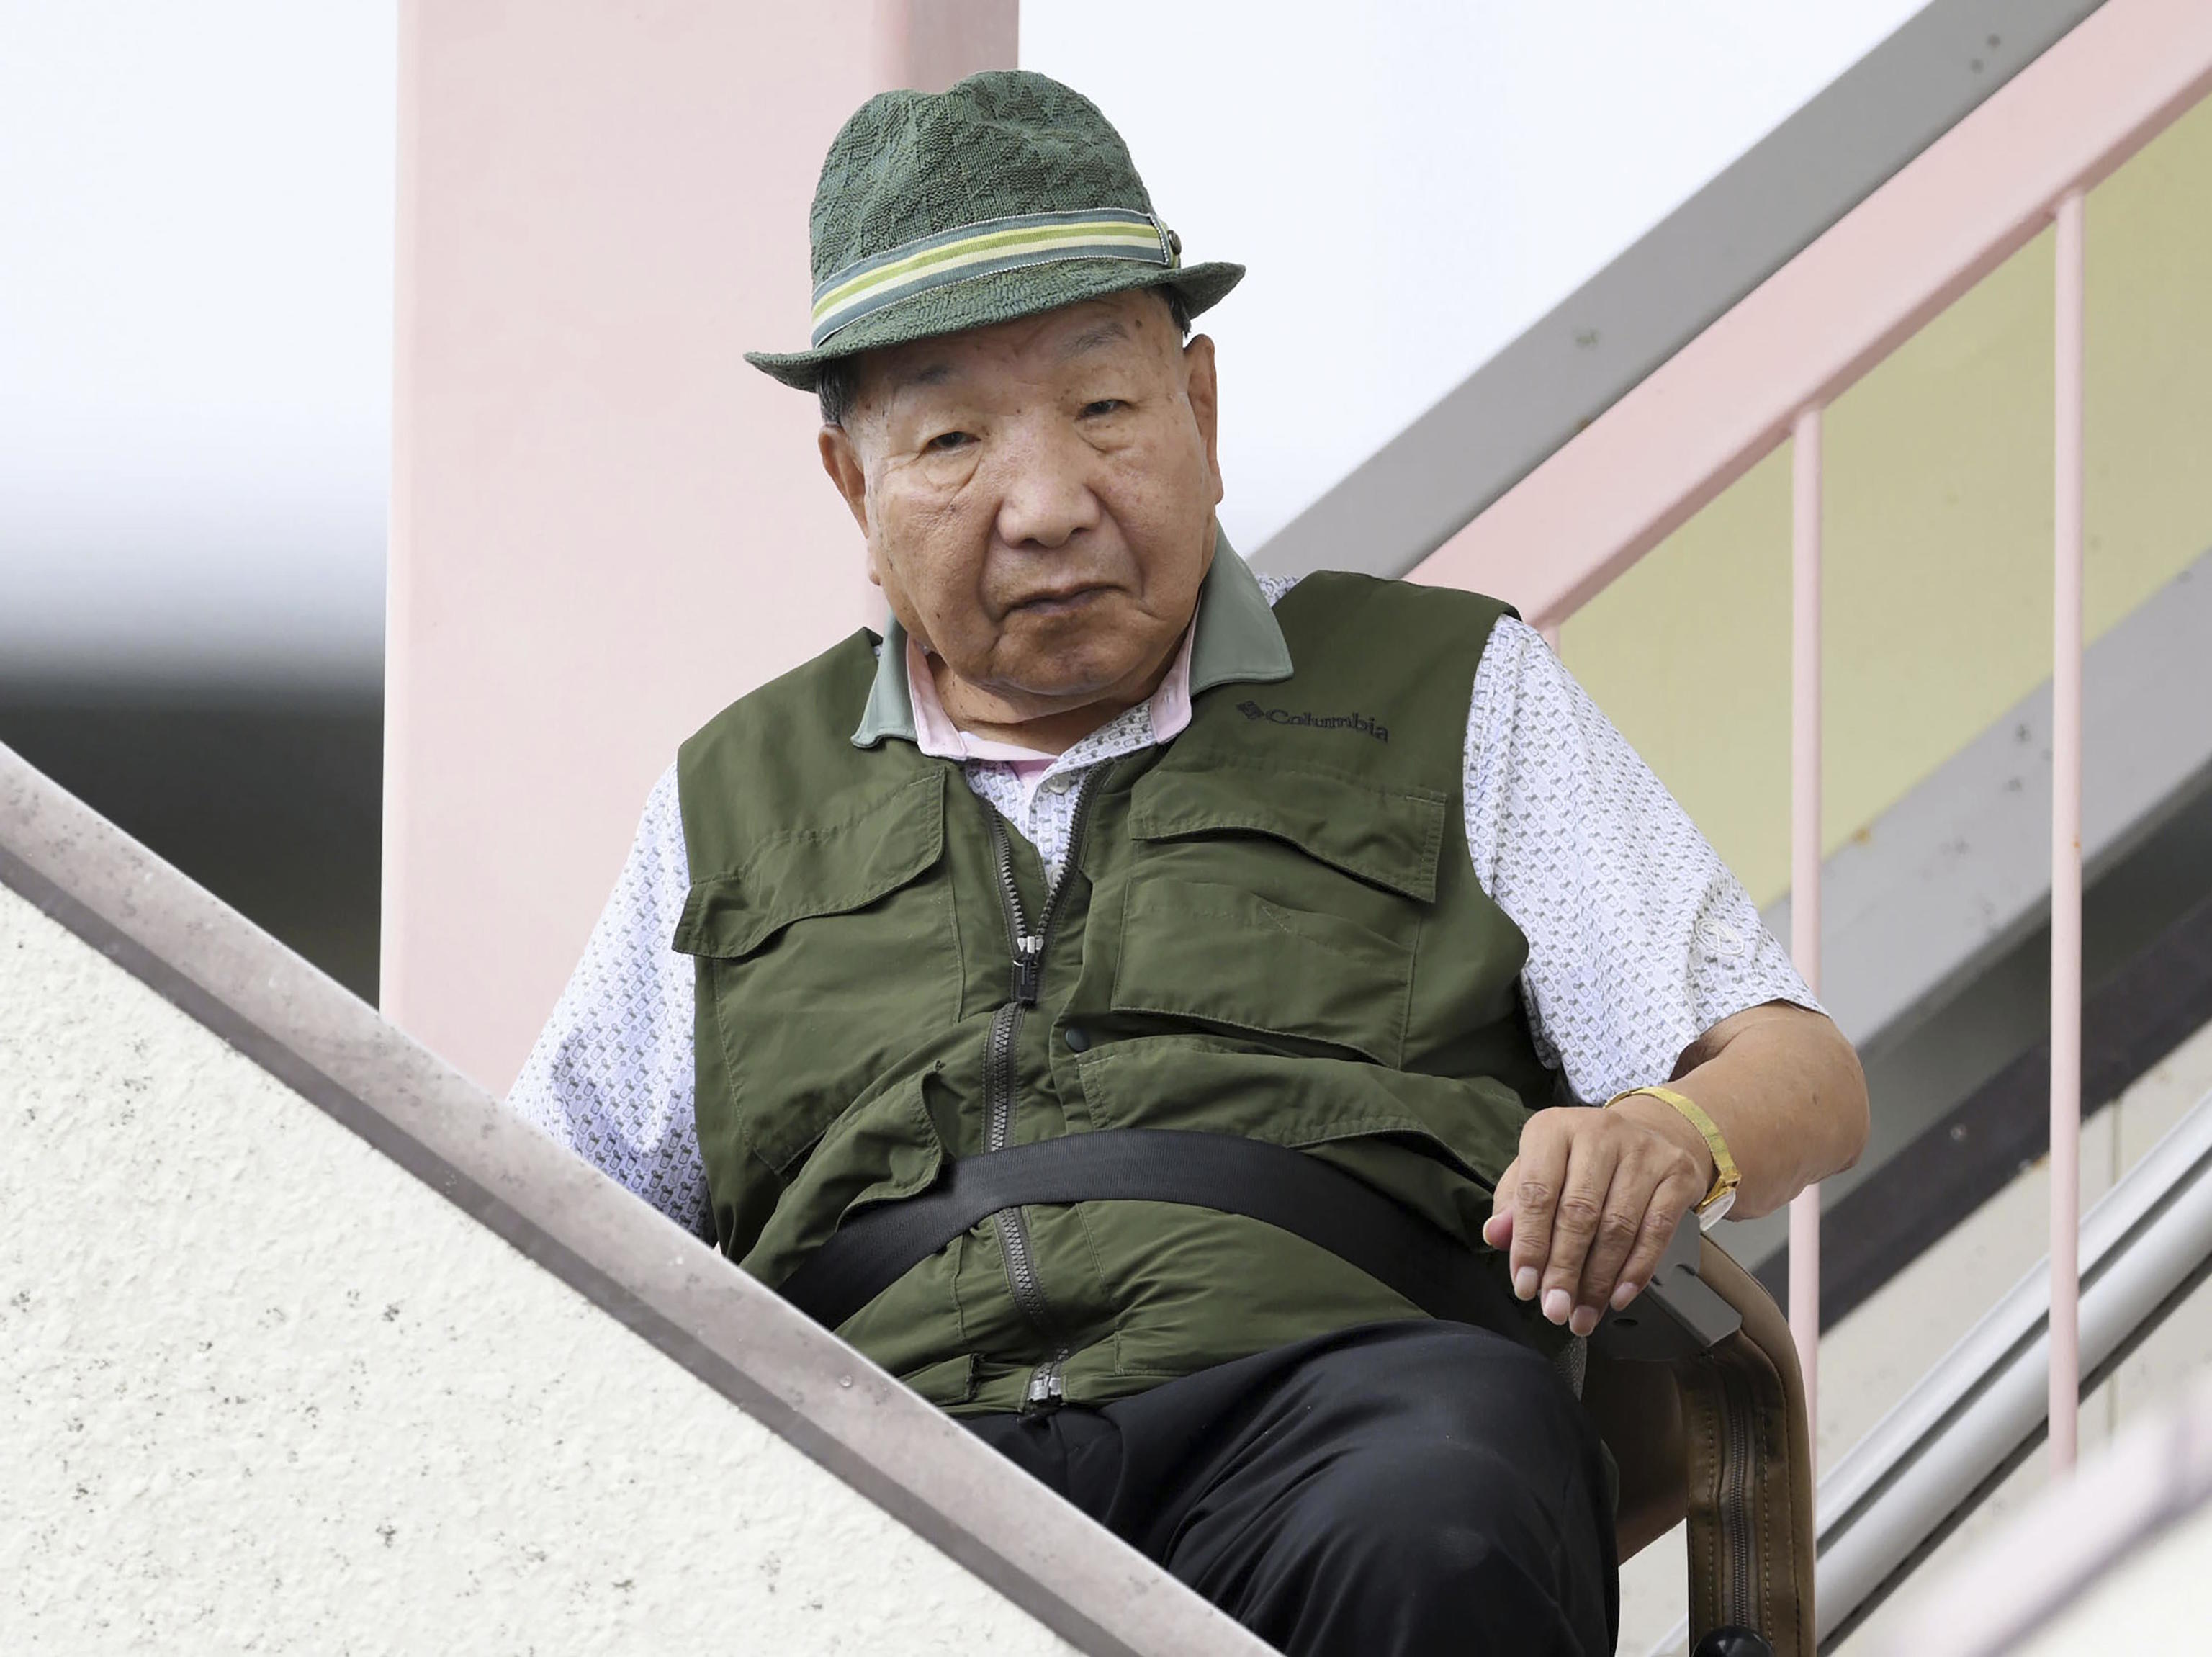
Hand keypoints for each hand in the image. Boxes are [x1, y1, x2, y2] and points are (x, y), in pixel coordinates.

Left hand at [1480, 1097, 1714, 1336]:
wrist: (1648, 1133)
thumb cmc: (1580, 1162)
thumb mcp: (1537, 1172)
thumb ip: (1513, 1205)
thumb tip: (1495, 1236)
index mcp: (1552, 1129)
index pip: (1536, 1192)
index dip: (1529, 1245)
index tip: (1525, 1288)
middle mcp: (1598, 1133)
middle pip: (1579, 1213)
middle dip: (1564, 1270)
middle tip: (1555, 1311)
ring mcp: (1642, 1150)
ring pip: (1617, 1227)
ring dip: (1598, 1280)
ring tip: (1583, 1315)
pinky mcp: (1677, 1173)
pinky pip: (1656, 1231)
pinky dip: (1636, 1271)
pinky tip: (1618, 1297)